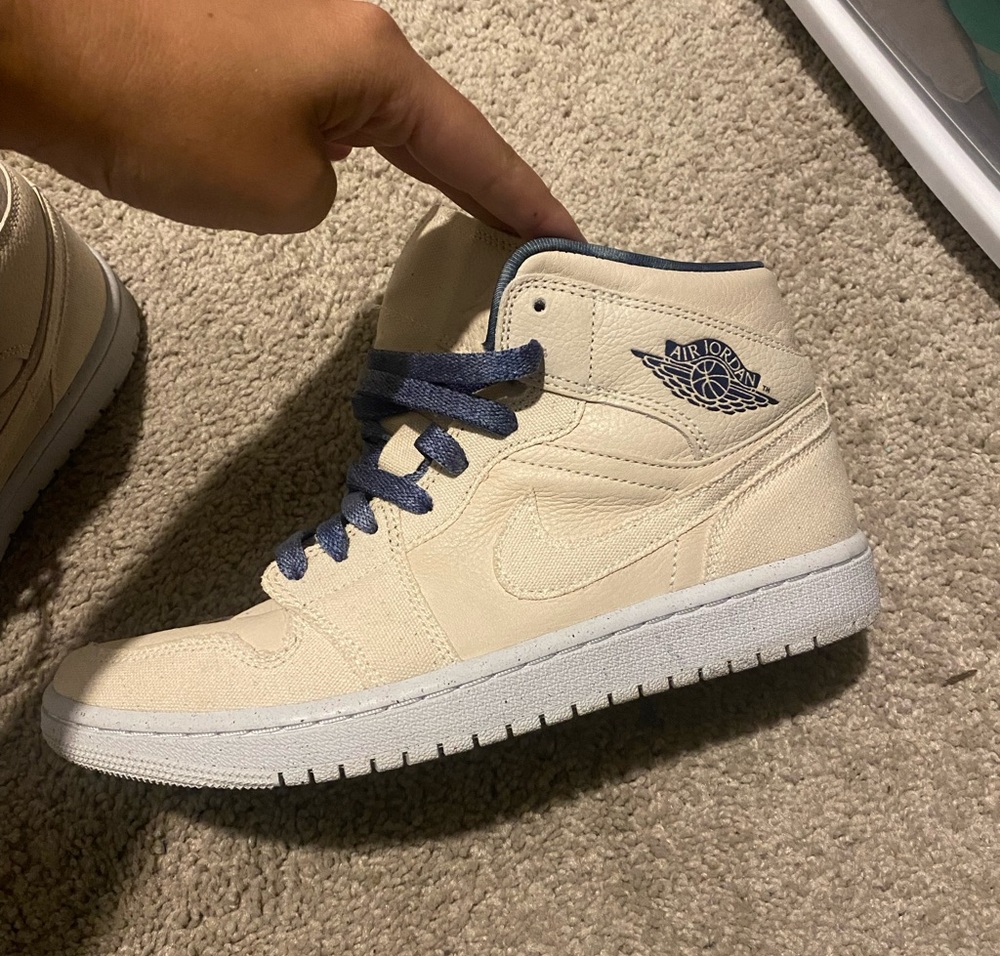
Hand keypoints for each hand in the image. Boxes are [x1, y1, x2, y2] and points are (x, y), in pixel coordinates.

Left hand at [0, 0, 583, 238]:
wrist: (32, 38)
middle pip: (429, 120)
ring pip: (366, 109)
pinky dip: (334, 140)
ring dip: (393, 162)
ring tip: (415, 212)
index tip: (566, 237)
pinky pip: (315, 96)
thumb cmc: (165, 117)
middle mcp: (346, 25)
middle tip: (513, 234)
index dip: (522, 202)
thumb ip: (326, 193)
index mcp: (373, 62)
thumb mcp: (281, 196)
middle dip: (470, 184)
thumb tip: (313, 165)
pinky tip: (327, 162)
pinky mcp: (242, 30)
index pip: (471, 148)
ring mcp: (293, 20)